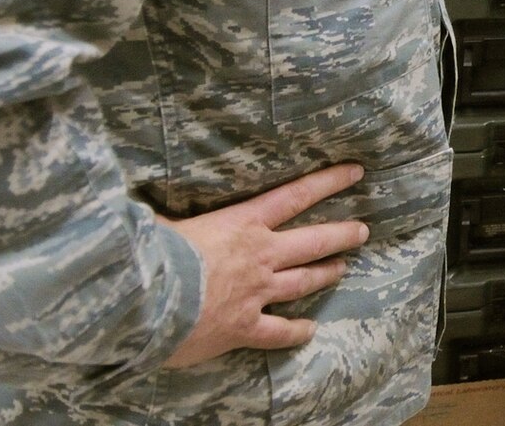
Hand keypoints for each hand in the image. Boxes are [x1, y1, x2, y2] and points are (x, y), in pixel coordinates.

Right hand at [158, 163, 369, 367]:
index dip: (328, 182)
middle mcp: (260, 256)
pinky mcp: (245, 328)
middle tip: (362, 232)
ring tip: (342, 269)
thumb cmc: (152, 254)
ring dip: (325, 275)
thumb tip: (142, 200)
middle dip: (342, 235)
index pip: (295, 196)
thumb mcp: (160, 220)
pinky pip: (279, 332)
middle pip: (313, 242)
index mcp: (244, 224)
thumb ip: (164, 212)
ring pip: (303, 282)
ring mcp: (257, 293)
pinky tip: (309, 331)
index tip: (355, 172)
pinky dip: (296, 332)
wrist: (145, 302)